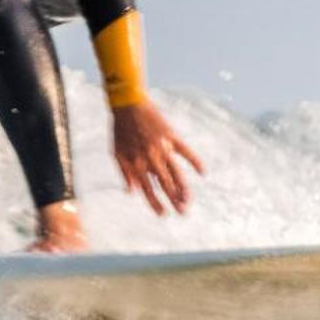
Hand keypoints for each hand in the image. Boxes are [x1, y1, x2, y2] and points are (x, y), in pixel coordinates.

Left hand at [111, 100, 204, 215]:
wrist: (128, 104)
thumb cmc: (120, 130)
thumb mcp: (116, 153)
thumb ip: (125, 173)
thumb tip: (132, 192)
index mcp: (137, 164)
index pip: (148, 189)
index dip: (155, 203)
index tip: (163, 214)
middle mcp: (151, 159)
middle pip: (165, 184)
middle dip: (174, 200)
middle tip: (183, 212)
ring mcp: (163, 148)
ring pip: (176, 172)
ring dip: (183, 188)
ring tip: (189, 200)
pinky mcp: (172, 137)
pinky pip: (186, 152)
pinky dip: (195, 162)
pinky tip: (203, 173)